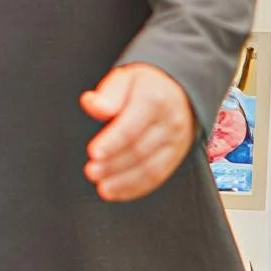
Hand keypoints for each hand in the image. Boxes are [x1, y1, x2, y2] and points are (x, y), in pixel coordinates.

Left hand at [79, 62, 195, 201]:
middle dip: (113, 164)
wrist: (178, 90)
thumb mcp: (124, 79)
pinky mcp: (176, 156)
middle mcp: (169, 122)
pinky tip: (117, 191)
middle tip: (92, 171)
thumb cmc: (144, 86)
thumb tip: (92, 104)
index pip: (131, 126)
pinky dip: (135, 188)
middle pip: (140, 150)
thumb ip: (107, 95)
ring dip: (123, 181)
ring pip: (150, 168)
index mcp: (154, 99)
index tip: (93, 153)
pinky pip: (157, 177)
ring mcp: (176, 141)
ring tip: (102, 187)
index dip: (111, 142)